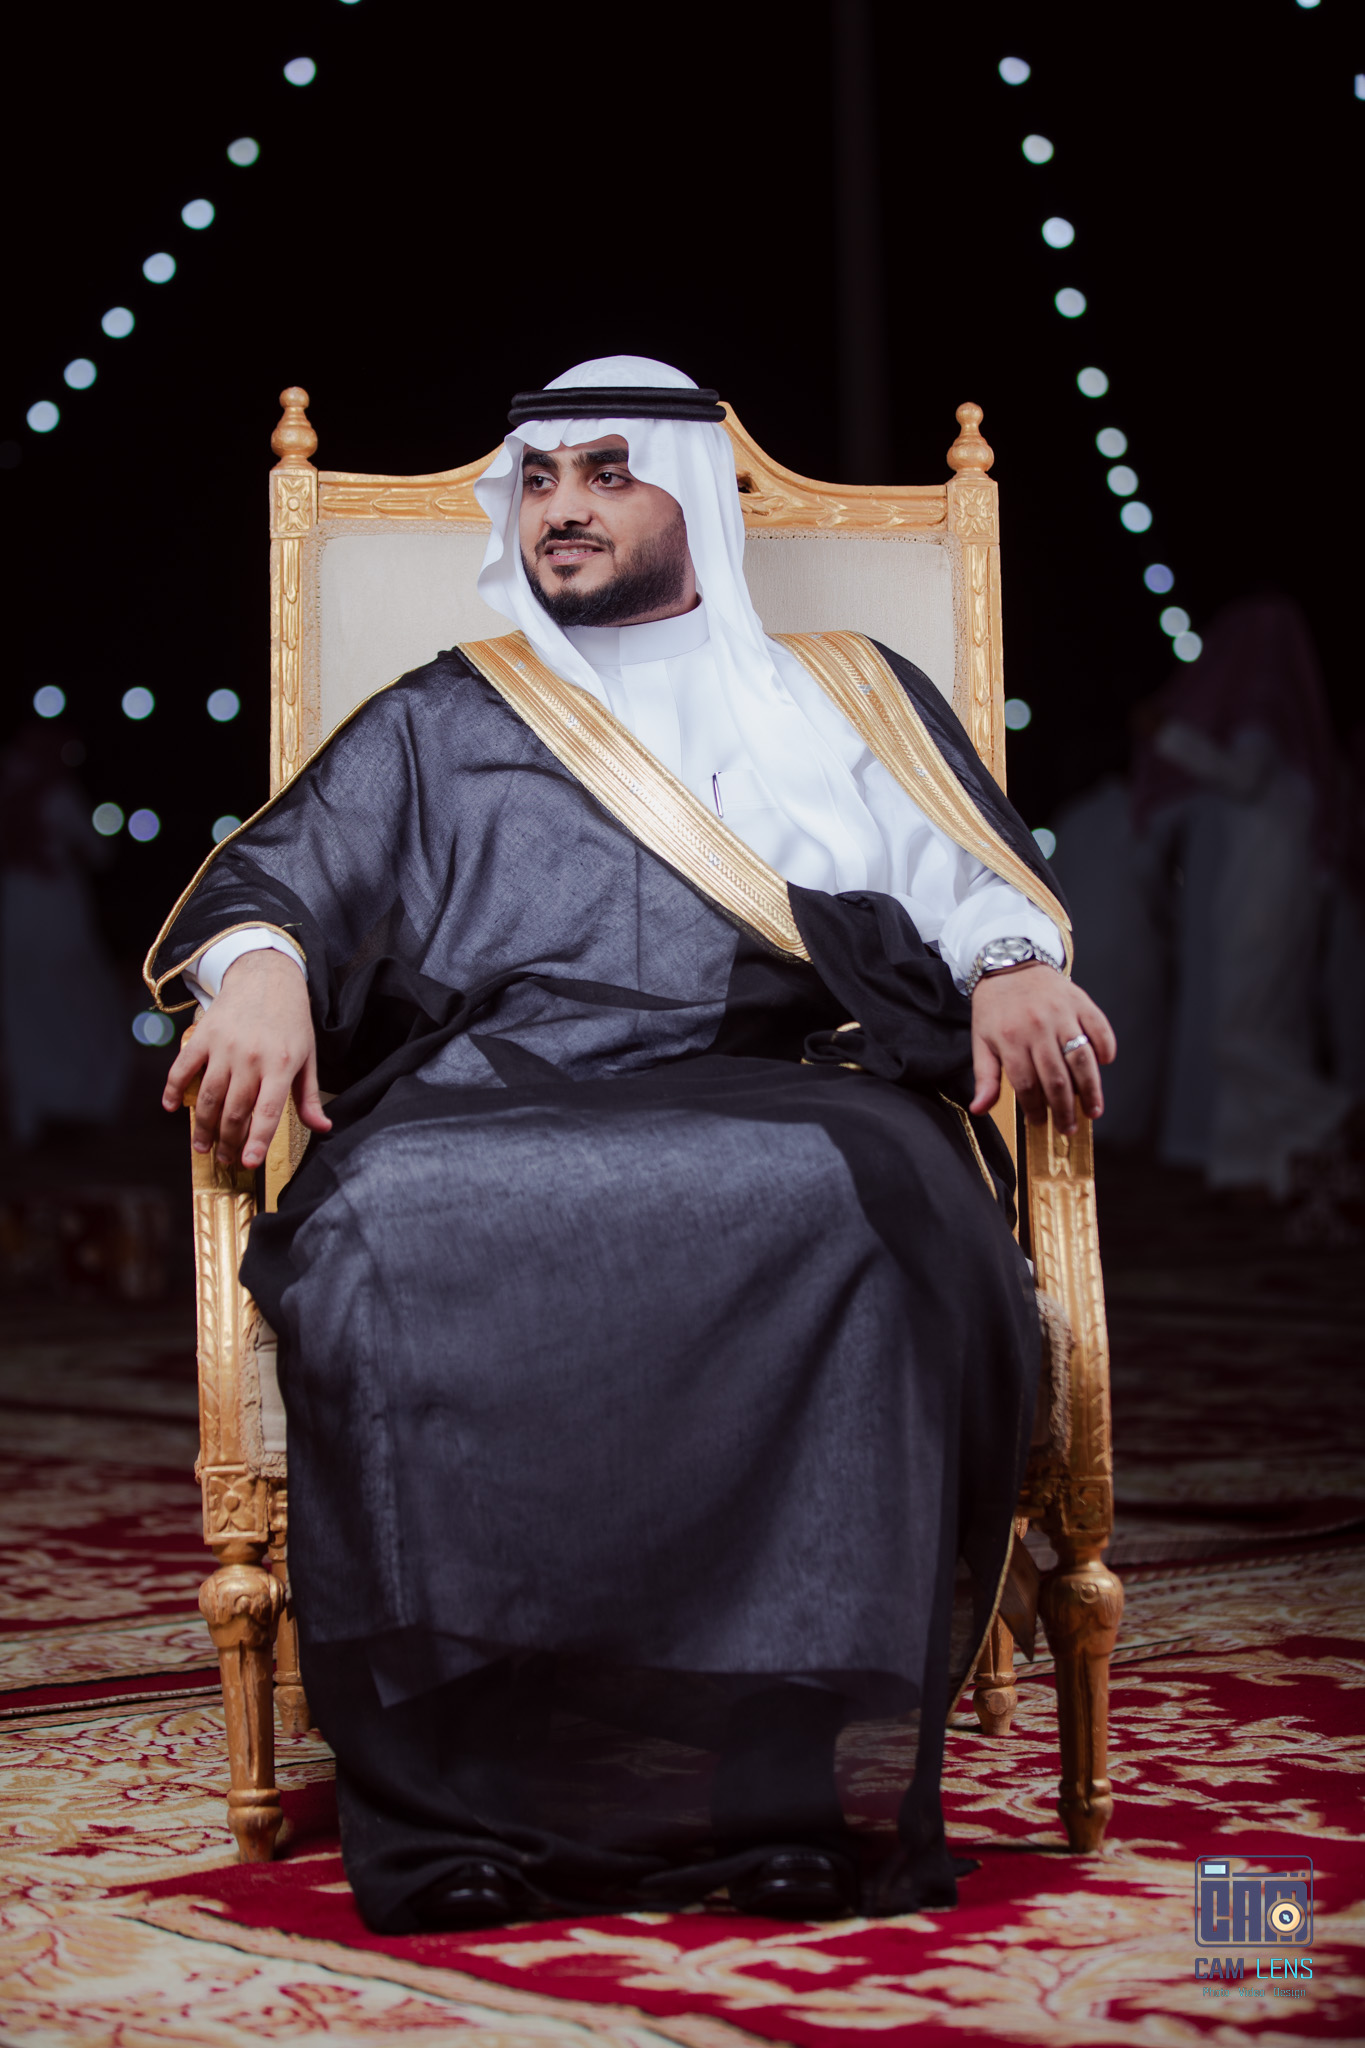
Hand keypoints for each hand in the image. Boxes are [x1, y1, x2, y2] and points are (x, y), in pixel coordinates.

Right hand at [162, 949, 331, 1169]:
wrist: (266, 976)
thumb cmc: (291, 1020)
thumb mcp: (307, 1056)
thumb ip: (309, 1097)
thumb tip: (322, 1129)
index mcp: (280, 1065)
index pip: (267, 1112)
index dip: (256, 1140)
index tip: (249, 1162)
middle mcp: (251, 1058)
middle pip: (234, 1111)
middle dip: (228, 1141)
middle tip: (226, 1158)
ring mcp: (224, 1047)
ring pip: (207, 1097)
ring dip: (202, 1126)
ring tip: (203, 1145)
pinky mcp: (203, 1036)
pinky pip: (182, 1068)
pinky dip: (173, 1090)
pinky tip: (172, 1107)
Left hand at [969, 963, 1115, 1133]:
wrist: (1010, 964)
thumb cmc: (995, 1007)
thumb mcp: (982, 1041)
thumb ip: (985, 1078)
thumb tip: (979, 1110)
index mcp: (1010, 1039)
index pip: (1026, 1085)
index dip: (1034, 1109)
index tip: (1040, 1123)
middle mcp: (1037, 1027)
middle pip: (1056, 1078)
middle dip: (1064, 1109)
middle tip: (1069, 1127)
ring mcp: (1062, 1014)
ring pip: (1081, 1059)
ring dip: (1091, 1089)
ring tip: (1093, 1110)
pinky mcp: (1080, 1002)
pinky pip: (1100, 1029)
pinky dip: (1105, 1048)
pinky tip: (1104, 1064)